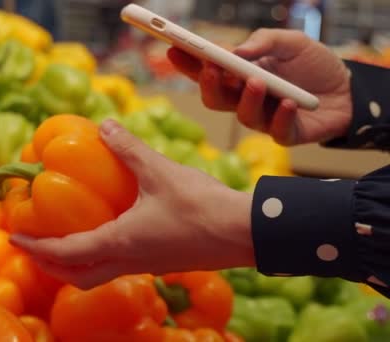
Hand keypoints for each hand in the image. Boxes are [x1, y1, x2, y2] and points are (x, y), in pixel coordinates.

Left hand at [10, 120, 254, 289]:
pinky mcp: (158, 263)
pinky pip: (115, 267)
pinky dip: (95, 258)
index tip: (13, 237)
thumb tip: (103, 126)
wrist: (244, 233)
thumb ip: (128, 149)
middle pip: (76, 276)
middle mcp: (128, 261)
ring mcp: (144, 266)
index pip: (65, 253)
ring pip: (96, 275)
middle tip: (29, 246)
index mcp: (120, 243)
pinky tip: (102, 235)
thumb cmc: (201, 206)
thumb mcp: (159, 171)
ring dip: (70, 265)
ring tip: (57, 244)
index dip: (36, 246)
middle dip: (48, 264)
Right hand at [168, 29, 351, 145]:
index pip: (207, 71)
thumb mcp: (292, 42)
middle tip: (211, 68)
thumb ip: (264, 41)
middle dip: (209, 85)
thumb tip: (236, 53)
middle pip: (215, 99)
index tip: (173, 50)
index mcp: (240, 75)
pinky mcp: (285, 134)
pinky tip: (288, 103)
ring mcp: (264, 118)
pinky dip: (281, 116)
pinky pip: (276, 130)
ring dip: (247, 99)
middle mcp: (246, 99)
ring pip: (243, 116)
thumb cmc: (314, 64)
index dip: (188, 63)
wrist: (350, 90)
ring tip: (257, 81)